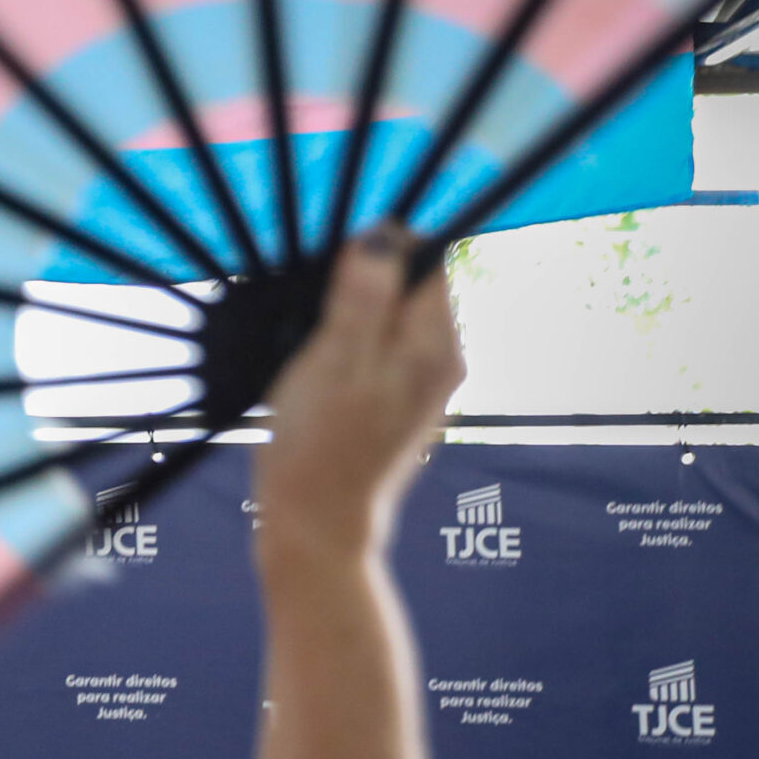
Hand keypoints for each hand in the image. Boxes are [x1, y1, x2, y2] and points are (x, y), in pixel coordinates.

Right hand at [255, 229, 465, 557]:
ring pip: (394, 318)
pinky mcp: (402, 405)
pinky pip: (383, 351)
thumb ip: (363, 295)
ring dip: (352, 318)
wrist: (317, 523)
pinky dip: (352, 349)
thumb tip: (383, 235)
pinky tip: (322, 379)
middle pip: (411, 286)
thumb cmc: (319, 443)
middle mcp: (443, 359)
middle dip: (361, 286)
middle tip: (315, 320)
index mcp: (434, 343)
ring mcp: (425, 385)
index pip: (426, 256)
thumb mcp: (334, 359)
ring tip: (315, 353)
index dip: (377, 248)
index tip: (330, 274)